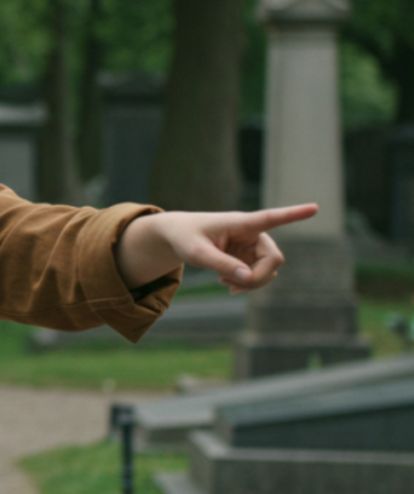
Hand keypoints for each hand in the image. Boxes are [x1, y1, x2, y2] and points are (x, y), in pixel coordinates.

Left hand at [116, 204, 318, 294]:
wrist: (177, 236)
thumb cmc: (185, 238)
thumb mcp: (196, 253)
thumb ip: (222, 264)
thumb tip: (248, 278)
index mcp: (241, 223)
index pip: (271, 217)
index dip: (293, 214)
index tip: (316, 207)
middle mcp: (253, 233)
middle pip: (273, 259)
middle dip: (258, 277)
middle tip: (233, 286)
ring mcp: (253, 246)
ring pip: (269, 270)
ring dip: (253, 283)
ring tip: (226, 285)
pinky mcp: (249, 256)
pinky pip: (260, 275)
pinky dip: (248, 284)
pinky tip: (230, 286)